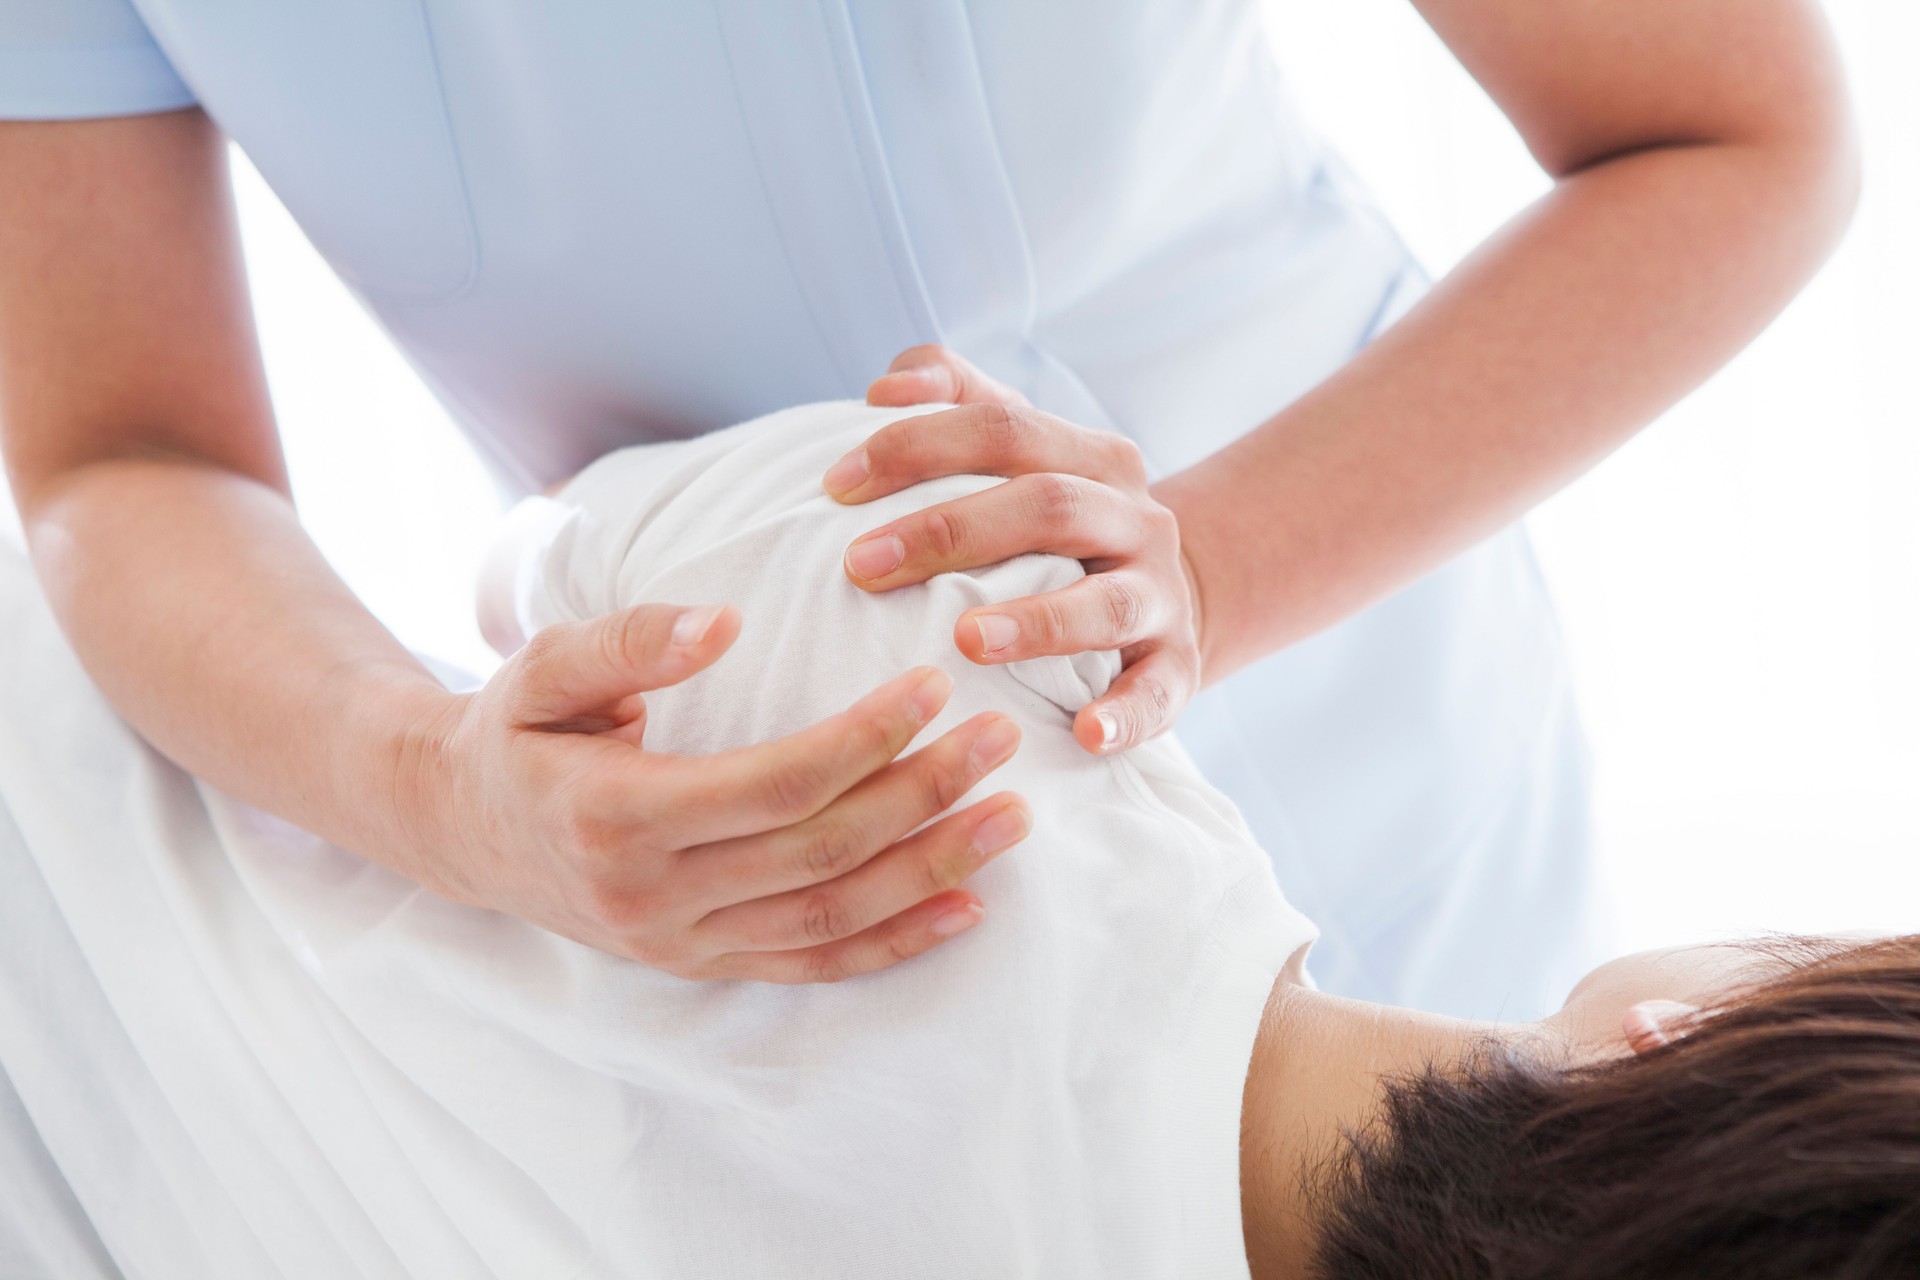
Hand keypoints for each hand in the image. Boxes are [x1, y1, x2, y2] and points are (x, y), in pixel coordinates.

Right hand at [404, 601, 1029, 982]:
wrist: (456, 827)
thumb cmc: (513, 732)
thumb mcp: (542, 667)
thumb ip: (628, 641)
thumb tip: (724, 621)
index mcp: (615, 814)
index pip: (773, 784)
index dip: (864, 739)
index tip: (935, 685)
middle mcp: (652, 896)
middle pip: (819, 855)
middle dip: (922, 797)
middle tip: (1002, 738)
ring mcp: (680, 943)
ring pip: (830, 920)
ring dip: (931, 871)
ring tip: (1012, 818)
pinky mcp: (701, 964)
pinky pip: (813, 966)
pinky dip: (896, 943)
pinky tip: (968, 905)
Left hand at [827, 344, 1204, 753]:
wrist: (1165, 598)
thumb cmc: (1055, 527)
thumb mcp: (1021, 454)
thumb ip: (956, 400)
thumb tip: (884, 388)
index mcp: (1088, 456)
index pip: (1003, 427)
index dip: (918, 446)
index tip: (834, 485)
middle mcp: (1134, 517)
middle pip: (1048, 505)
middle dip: (950, 531)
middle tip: (864, 564)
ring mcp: (1160, 594)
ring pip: (1106, 602)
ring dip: (1037, 622)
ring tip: (966, 641)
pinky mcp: (1178, 667)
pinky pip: (1158, 693)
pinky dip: (1125, 715)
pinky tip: (1084, 733)